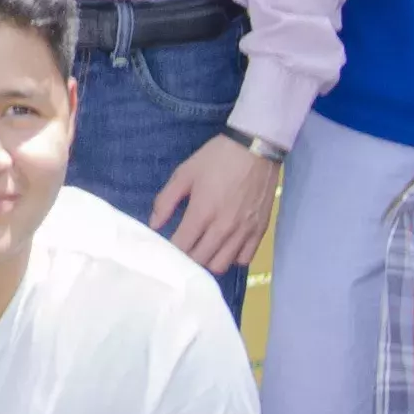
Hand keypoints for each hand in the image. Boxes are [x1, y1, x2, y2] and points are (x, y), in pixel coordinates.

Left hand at [147, 135, 281, 277]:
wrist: (256, 147)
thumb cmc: (217, 158)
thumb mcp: (185, 173)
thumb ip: (165, 200)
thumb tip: (154, 225)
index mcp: (201, 212)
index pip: (181, 247)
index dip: (171, 250)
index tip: (168, 246)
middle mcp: (222, 228)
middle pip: (199, 260)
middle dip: (187, 257)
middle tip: (184, 247)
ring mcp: (243, 232)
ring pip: (221, 265)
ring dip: (208, 260)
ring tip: (204, 248)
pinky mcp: (259, 231)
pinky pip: (244, 259)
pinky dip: (232, 257)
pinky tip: (226, 246)